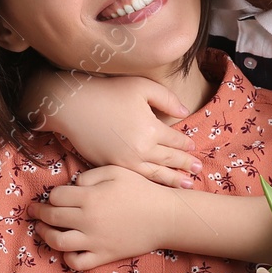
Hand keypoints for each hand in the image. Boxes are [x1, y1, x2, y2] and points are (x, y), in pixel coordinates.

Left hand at [28, 166, 176, 270]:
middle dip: (39, 213)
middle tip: (33, 211)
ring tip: (43, 230)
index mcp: (89, 198)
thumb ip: (90, 176)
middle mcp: (87, 220)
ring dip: (45, 235)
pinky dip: (67, 258)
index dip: (51, 195)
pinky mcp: (103, 256)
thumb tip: (72, 186)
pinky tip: (67, 249)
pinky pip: (77, 262)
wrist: (164, 217)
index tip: (53, 196)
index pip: (56, 196)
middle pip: (52, 217)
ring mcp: (94, 240)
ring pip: (58, 242)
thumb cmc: (141, 191)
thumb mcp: (116, 172)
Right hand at [53, 75, 201, 188]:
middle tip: (199, 171)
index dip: (186, 145)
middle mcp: (141, 149)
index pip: (176, 141)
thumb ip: (167, 99)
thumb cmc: (107, 91)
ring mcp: (125, 161)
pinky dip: (150, 182)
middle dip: (186, 166)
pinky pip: (135, 177)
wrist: (73, 105)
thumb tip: (185, 113)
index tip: (194, 149)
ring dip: (172, 180)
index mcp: (151, 129)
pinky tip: (156, 185)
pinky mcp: (110, 166)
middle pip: (169, 160)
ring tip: (186, 185)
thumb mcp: (142, 87)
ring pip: (155, 174)